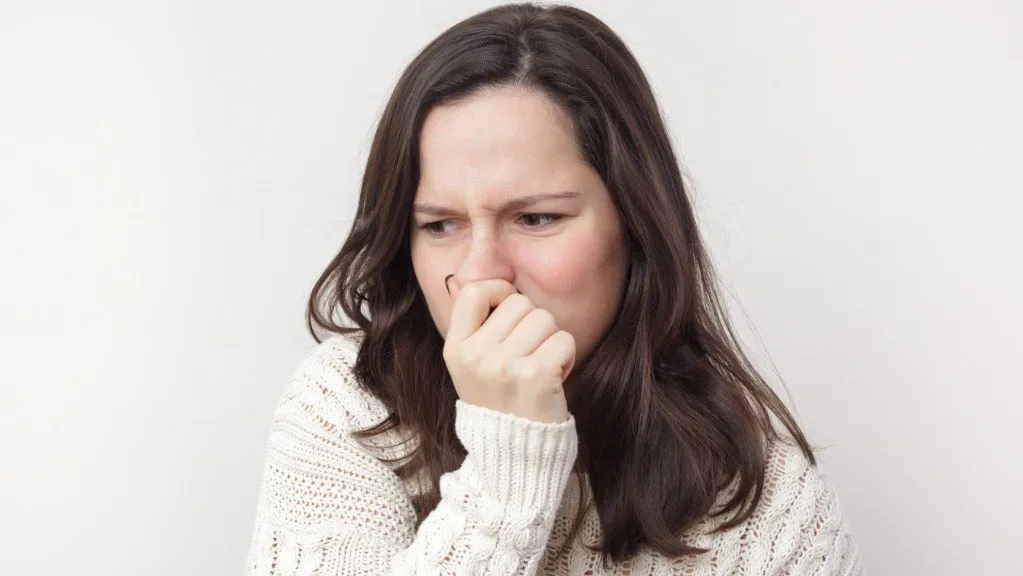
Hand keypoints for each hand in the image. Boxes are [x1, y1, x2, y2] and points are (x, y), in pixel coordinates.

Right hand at [443, 278, 574, 423]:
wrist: (514, 455)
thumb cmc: (498, 402)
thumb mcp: (470, 366)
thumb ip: (474, 326)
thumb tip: (475, 280)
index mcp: (456, 349)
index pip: (475, 291)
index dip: (499, 291)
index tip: (510, 310)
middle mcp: (476, 356)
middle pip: (519, 303)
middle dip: (532, 323)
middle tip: (528, 353)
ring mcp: (504, 366)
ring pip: (545, 318)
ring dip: (551, 339)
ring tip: (541, 366)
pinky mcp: (536, 376)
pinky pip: (564, 339)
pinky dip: (567, 356)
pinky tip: (554, 377)